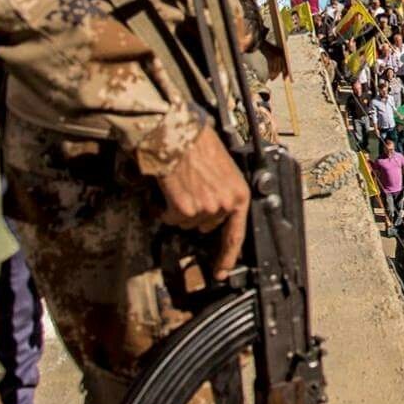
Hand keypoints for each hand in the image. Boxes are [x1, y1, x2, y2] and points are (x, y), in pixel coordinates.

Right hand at [158, 124, 251, 278]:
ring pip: (186, 222)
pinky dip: (165, 207)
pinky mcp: (184, 209)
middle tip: (190, 189)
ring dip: (179, 208)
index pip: (236, 234)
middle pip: (206, 225)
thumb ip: (224, 191)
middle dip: (196, 212)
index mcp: (239, 193)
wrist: (176, 132)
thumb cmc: (197, 143)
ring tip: (179, 183)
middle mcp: (225, 204)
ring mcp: (205, 209)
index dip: (227, 255)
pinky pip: (170, 217)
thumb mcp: (223, 167)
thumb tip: (216, 209)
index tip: (220, 271)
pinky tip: (168, 188)